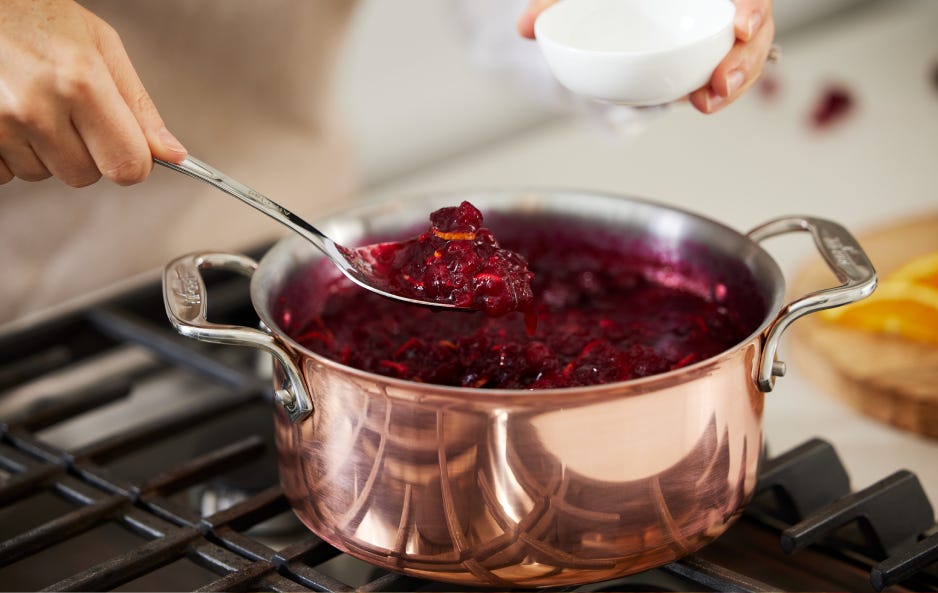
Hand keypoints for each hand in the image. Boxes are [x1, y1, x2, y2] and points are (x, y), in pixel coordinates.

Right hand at [0, 0, 185, 186]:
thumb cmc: (35, 12)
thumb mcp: (100, 45)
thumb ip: (138, 105)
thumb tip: (171, 153)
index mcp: (80, 82)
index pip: (126, 165)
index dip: (132, 162)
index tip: (127, 148)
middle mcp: (37, 107)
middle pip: (84, 175)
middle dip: (85, 153)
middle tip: (69, 111)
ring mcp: (0, 124)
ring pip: (41, 174)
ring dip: (44, 151)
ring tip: (34, 103)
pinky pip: (4, 173)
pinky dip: (10, 152)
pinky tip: (9, 115)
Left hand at [517, 0, 774, 114]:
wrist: (603, 5)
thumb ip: (553, 1)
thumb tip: (524, 27)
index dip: (753, 5)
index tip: (740, 24)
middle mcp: (712, 1)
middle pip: (756, 25)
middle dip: (748, 57)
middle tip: (721, 83)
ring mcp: (711, 27)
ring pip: (746, 52)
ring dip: (736, 80)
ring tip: (708, 102)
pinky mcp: (706, 53)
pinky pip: (725, 70)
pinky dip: (717, 88)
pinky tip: (702, 102)